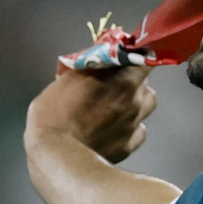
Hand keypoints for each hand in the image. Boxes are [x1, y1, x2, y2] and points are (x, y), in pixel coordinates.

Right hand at [25, 66, 157, 163]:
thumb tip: (104, 49)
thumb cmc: (56, 113)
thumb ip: (91, 63)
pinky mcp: (129, 146)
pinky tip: (115, 128)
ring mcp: (134, 125)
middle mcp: (136, 102)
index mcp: (124, 82)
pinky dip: (130, 127)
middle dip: (133, 82)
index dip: (139, 58)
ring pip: (146, 107)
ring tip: (116, 106)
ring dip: (136, 103)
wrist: (58, 154)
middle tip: (113, 84)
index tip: (129, 58)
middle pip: (146, 85)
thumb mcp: (68, 78)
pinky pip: (139, 131)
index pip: (146, 61)